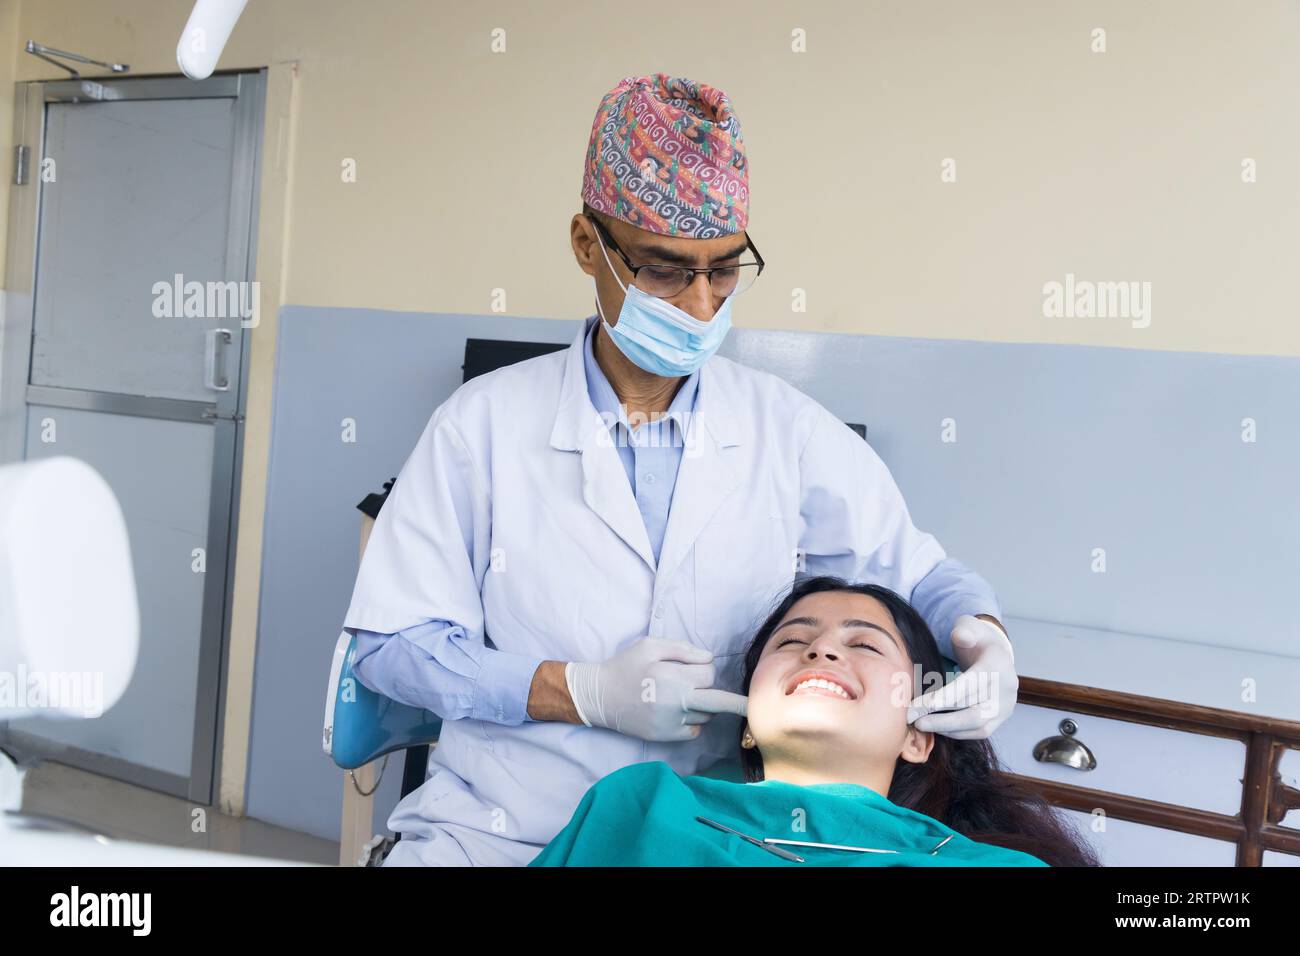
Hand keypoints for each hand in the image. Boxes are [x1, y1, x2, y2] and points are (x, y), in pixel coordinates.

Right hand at [565, 637, 747, 741]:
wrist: (599, 696)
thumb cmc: (626, 666)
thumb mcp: (651, 646)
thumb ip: (683, 649)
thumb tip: (710, 659)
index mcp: (672, 676)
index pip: (709, 673)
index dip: (704, 668)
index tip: (695, 668)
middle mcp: (674, 701)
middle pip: (718, 702)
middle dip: (739, 704)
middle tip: (756, 707)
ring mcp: (670, 722)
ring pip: (705, 714)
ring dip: (702, 704)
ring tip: (679, 696)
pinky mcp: (665, 737)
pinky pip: (694, 730)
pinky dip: (692, 721)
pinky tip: (675, 711)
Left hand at [907, 615, 1017, 738]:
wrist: (996, 652)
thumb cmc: (976, 639)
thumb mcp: (970, 626)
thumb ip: (964, 630)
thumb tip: (961, 637)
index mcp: (997, 665)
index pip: (971, 685)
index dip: (946, 696)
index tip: (921, 705)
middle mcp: (1006, 689)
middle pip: (975, 712)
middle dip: (943, 719)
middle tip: (913, 720)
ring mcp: (1006, 706)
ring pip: (978, 726)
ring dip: (948, 728)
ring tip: (921, 724)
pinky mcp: (1001, 718)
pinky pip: (980, 731)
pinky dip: (957, 732)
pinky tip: (936, 727)